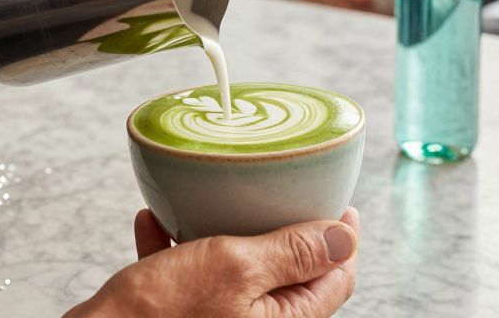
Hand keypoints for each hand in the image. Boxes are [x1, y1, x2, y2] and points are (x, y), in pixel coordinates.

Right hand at [66, 209, 359, 317]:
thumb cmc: (161, 313)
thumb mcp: (236, 266)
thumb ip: (294, 251)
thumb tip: (345, 236)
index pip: (336, 279)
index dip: (341, 238)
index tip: (337, 202)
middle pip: (289, 273)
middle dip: (278, 229)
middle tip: (275, 192)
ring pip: (237, 270)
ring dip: (218, 232)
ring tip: (203, 201)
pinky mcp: (182, 316)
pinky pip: (188, 277)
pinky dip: (175, 248)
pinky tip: (154, 222)